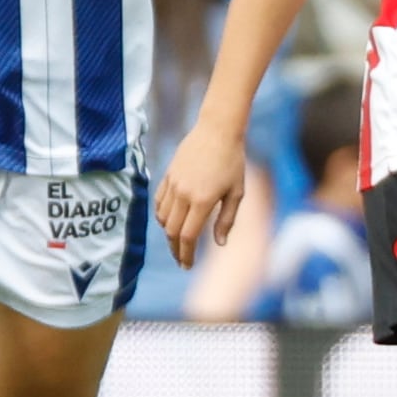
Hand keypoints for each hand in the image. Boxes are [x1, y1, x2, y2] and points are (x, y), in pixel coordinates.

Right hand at [154, 119, 250, 264]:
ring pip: (163, 218)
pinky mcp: (167, 176)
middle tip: (182, 260)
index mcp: (202, 201)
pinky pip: (159, 202)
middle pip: (172, 232)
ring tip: (179, 242)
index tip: (187, 266)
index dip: (186, 255)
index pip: (188, 237)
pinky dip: (162, 216)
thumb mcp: (236, 192)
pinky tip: (170, 222)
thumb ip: (226, 219)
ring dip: (169, 234)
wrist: (217, 131)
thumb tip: (219, 243)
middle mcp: (183, 195)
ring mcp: (173, 184)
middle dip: (177, 249)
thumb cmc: (233, 162)